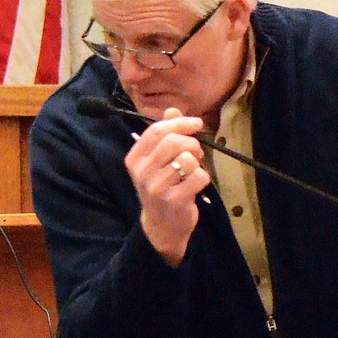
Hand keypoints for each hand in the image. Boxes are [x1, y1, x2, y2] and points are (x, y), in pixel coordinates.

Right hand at [127, 107, 210, 264]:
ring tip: (193, 172)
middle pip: (174, 142)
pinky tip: (195, 186)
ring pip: (188, 159)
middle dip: (192, 144)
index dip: (180, 123)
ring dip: (198, 163)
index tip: (196, 124)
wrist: (162, 227)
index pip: (156, 130)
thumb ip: (164, 135)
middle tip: (196, 153)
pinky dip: (203, 178)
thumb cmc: (162, 188)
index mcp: (135, 159)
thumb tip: (172, 110)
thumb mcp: (157, 161)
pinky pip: (199, 176)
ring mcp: (157, 188)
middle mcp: (142, 173)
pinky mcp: (175, 200)